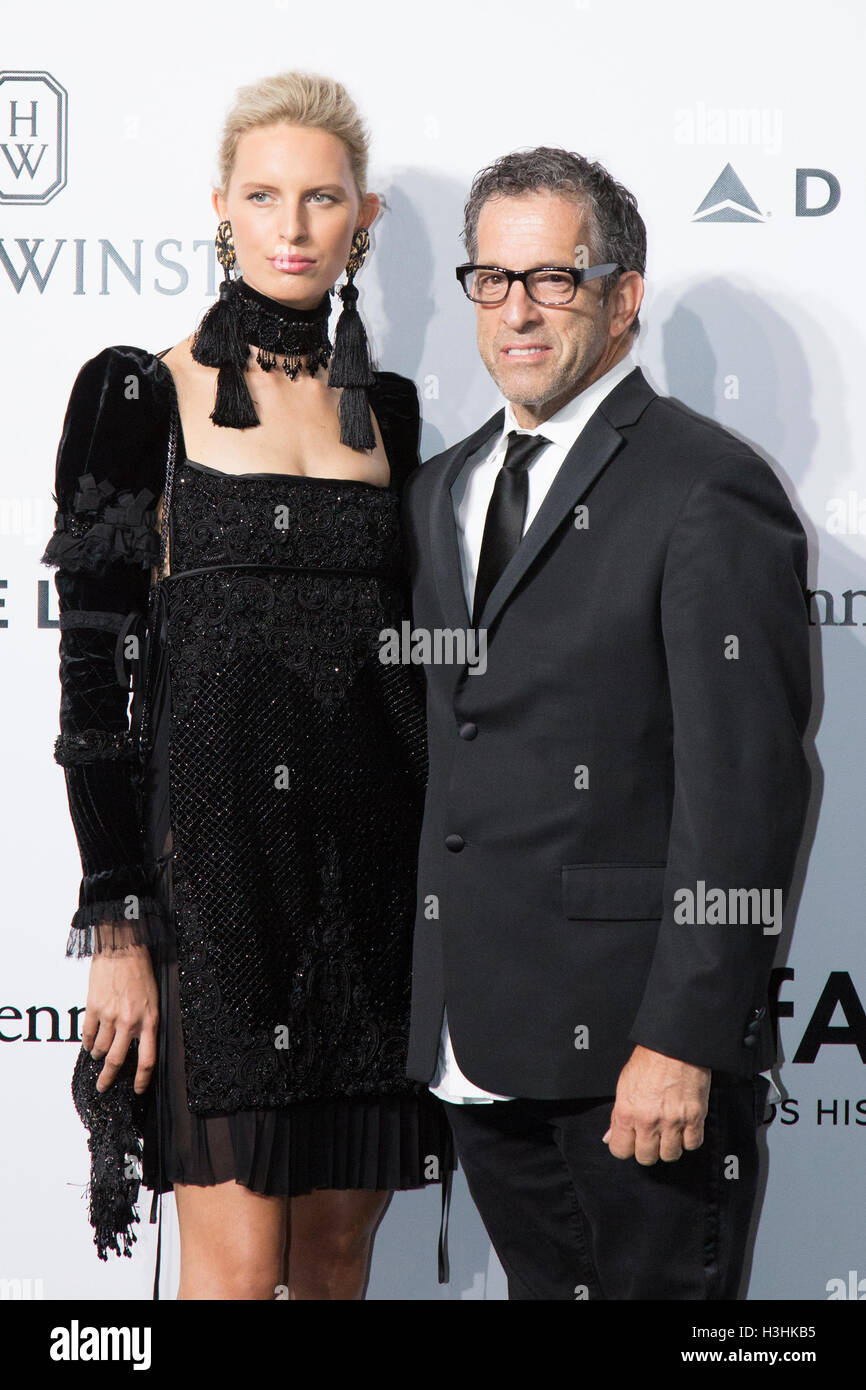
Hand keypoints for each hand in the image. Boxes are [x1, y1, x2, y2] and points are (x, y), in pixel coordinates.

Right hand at [81, 925, 158, 1095]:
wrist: (123, 947)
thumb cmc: (141, 970)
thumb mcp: (153, 999)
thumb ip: (146, 1022)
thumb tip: (139, 1042)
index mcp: (149, 1020)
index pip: (147, 1059)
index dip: (142, 1079)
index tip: (137, 1089)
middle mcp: (130, 1021)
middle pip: (116, 1060)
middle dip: (108, 1079)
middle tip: (104, 1087)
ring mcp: (109, 1015)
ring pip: (100, 1048)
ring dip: (98, 1055)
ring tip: (98, 1054)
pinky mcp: (93, 1007)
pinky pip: (87, 1034)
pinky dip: (87, 1042)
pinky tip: (89, 1043)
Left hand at [603, 1044, 710, 1163]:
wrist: (675, 1045)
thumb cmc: (649, 1061)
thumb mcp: (623, 1086)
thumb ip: (616, 1116)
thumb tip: (610, 1137)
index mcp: (627, 1112)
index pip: (620, 1150)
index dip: (625, 1147)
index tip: (630, 1141)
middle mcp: (648, 1120)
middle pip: (646, 1157)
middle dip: (647, 1149)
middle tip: (650, 1136)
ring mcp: (673, 1121)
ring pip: (670, 1155)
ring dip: (669, 1146)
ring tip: (668, 1131)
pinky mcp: (694, 1117)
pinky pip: (692, 1144)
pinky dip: (689, 1139)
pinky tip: (684, 1127)